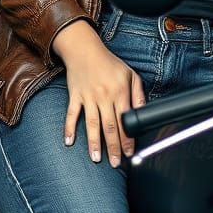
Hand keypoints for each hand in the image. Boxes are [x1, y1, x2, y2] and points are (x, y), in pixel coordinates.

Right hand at [54, 21, 146, 166]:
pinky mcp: (75, 95)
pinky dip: (69, 128)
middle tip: (114, 163)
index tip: (129, 153)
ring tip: (96, 158)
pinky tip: (69, 142)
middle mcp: (105, 95)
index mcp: (120, 91)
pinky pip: (71, 114)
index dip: (127, 139)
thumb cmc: (110, 63)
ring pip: (92, 124)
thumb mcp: (130, 74)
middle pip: (110, 126)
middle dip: (113, 147)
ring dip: (94, 143)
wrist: (85, 49)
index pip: (125, 120)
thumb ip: (138, 95)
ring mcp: (88, 96)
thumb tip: (143, 113)